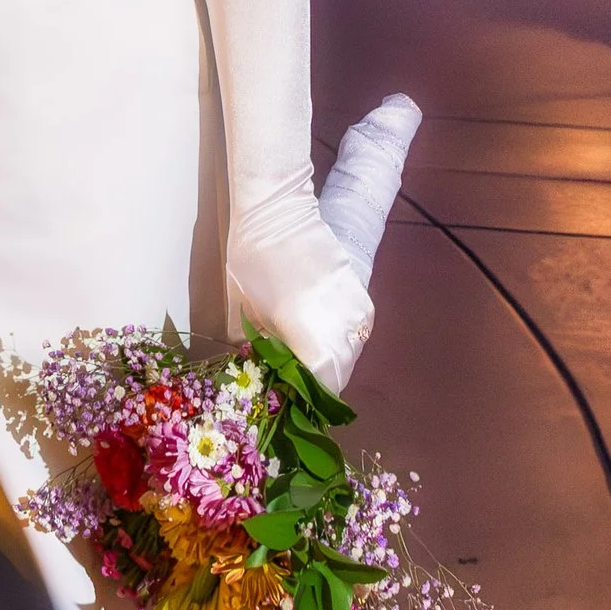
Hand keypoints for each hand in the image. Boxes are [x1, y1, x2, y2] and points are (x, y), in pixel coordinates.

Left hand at [228, 209, 373, 396]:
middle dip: (321, 384)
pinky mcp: (361, 293)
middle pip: (340, 374)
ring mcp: (354, 308)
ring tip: (312, 360)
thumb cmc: (252, 261)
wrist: (278, 212)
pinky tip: (326, 336)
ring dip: (335, 363)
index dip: (306, 397)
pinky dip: (346, 341)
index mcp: (308, 333)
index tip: (290, 397)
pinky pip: (359, 332)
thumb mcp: (249, 312)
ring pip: (353, 354)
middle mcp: (339, 325)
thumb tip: (273, 372)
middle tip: (299, 382)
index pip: (320, 386)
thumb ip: (266, 347)